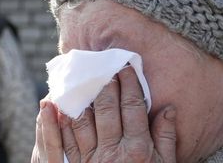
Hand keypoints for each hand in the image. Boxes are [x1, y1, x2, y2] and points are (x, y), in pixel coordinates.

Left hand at [31, 66, 176, 162]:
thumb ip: (166, 138)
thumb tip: (168, 108)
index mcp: (139, 150)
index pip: (133, 108)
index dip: (129, 85)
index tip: (126, 69)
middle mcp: (113, 153)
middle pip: (107, 110)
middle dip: (107, 86)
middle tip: (106, 69)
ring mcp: (91, 162)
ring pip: (82, 122)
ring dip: (81, 101)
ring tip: (81, 83)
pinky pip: (63, 142)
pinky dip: (57, 124)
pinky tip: (54, 108)